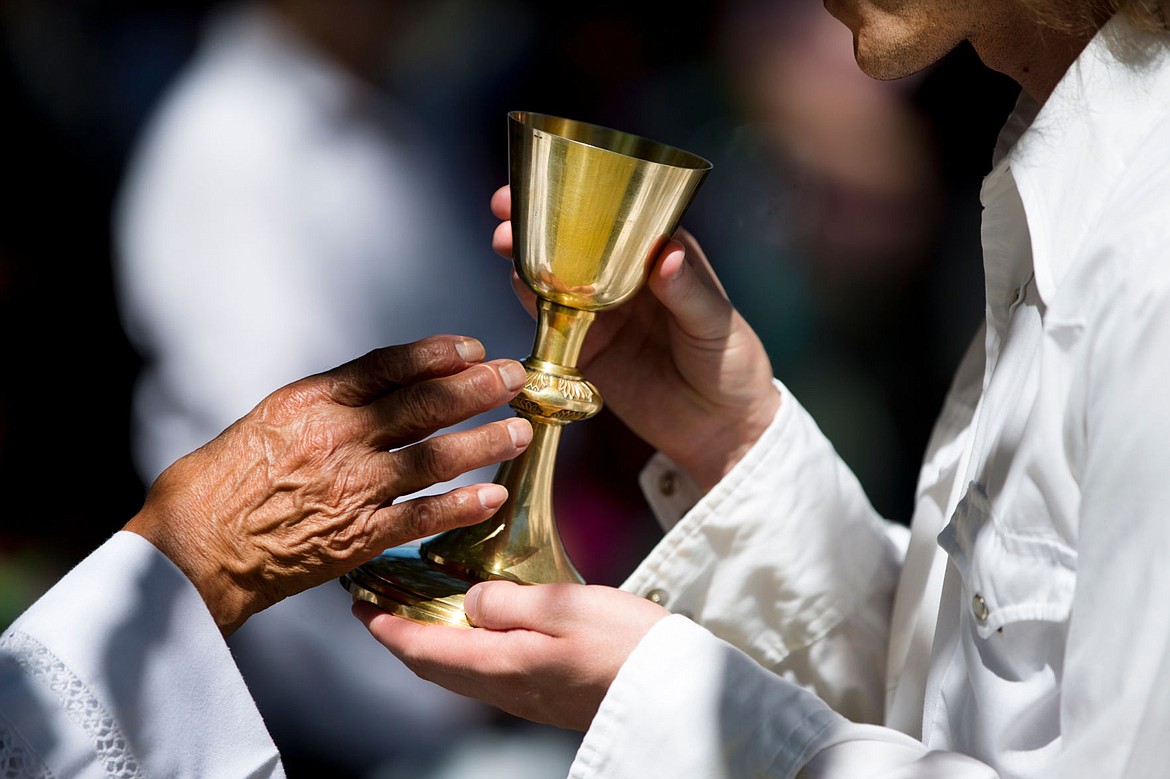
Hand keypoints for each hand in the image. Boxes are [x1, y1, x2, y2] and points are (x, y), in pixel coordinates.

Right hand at [124, 336, 532, 634]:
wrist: (194, 547)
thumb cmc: (221, 482)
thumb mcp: (269, 419)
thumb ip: (327, 404)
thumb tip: (378, 389)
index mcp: (312, 401)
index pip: (389, 366)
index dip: (437, 353)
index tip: (471, 347)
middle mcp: (338, 437)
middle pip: (424, 403)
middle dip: (478, 387)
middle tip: (514, 377)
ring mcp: (352, 486)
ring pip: (435, 456)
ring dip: (484, 441)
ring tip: (519, 429)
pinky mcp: (359, 536)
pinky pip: (423, 516)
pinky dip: (461, 505)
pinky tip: (492, 495)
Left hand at [354, 580, 668, 730]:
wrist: (672, 690)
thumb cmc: (623, 643)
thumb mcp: (562, 606)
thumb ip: (506, 602)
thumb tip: (469, 602)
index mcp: (501, 665)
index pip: (424, 649)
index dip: (386, 629)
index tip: (360, 607)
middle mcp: (505, 688)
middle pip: (434, 667)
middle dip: (399, 638)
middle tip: (376, 610)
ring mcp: (526, 696)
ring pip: (457, 673)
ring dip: (428, 646)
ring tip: (416, 617)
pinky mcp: (546, 695)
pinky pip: (484, 674)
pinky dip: (460, 653)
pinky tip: (473, 634)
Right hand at [492, 186, 780, 490]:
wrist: (721, 431)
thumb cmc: (733, 366)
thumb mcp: (717, 326)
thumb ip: (690, 293)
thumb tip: (667, 255)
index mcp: (663, 257)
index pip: (620, 217)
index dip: (586, 197)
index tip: (555, 181)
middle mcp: (628, 280)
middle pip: (578, 242)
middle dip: (541, 221)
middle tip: (506, 207)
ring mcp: (604, 314)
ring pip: (557, 276)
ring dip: (528, 256)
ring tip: (503, 239)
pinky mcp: (586, 350)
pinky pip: (552, 323)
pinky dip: (531, 303)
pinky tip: (515, 283)